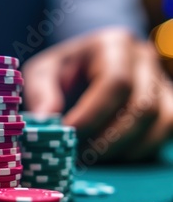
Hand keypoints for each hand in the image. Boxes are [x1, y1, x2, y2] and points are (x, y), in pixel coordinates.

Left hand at [22, 28, 172, 161]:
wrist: (79, 69)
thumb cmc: (60, 71)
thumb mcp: (41, 73)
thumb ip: (40, 92)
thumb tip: (46, 118)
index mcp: (113, 44)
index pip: (115, 82)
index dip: (92, 115)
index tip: (68, 134)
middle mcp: (144, 59)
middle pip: (142, 106)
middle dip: (108, 138)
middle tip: (79, 154)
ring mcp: (160, 81)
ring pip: (160, 122)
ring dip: (125, 148)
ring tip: (92, 157)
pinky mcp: (166, 104)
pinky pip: (165, 132)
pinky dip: (139, 150)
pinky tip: (110, 156)